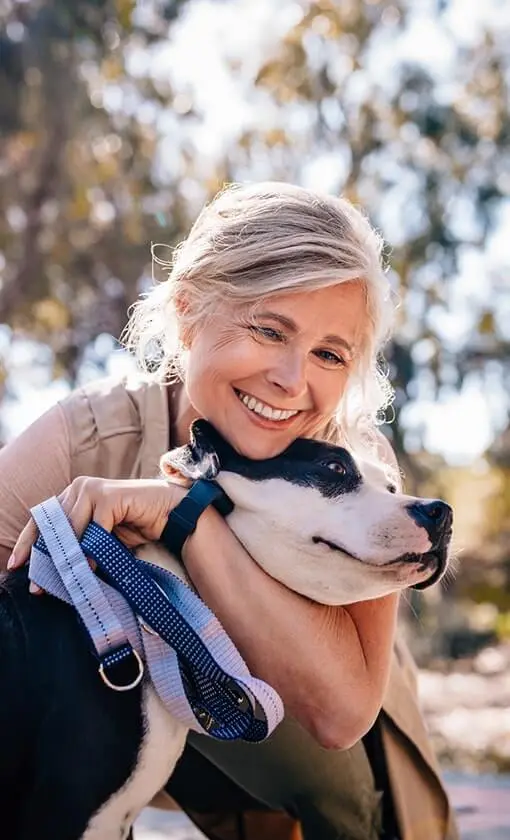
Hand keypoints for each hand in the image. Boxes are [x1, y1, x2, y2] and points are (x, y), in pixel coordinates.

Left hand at [7, 476, 187, 590]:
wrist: (170, 514)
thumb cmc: (136, 526)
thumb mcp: (100, 539)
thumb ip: (78, 546)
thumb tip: (53, 572)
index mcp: (73, 494)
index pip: (42, 519)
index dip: (28, 543)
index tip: (16, 566)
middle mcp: (79, 487)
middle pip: (52, 525)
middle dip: (44, 557)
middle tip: (38, 585)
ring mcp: (93, 489)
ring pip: (69, 528)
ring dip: (67, 558)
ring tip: (63, 582)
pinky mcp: (109, 496)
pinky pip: (93, 528)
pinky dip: (90, 550)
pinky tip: (89, 568)